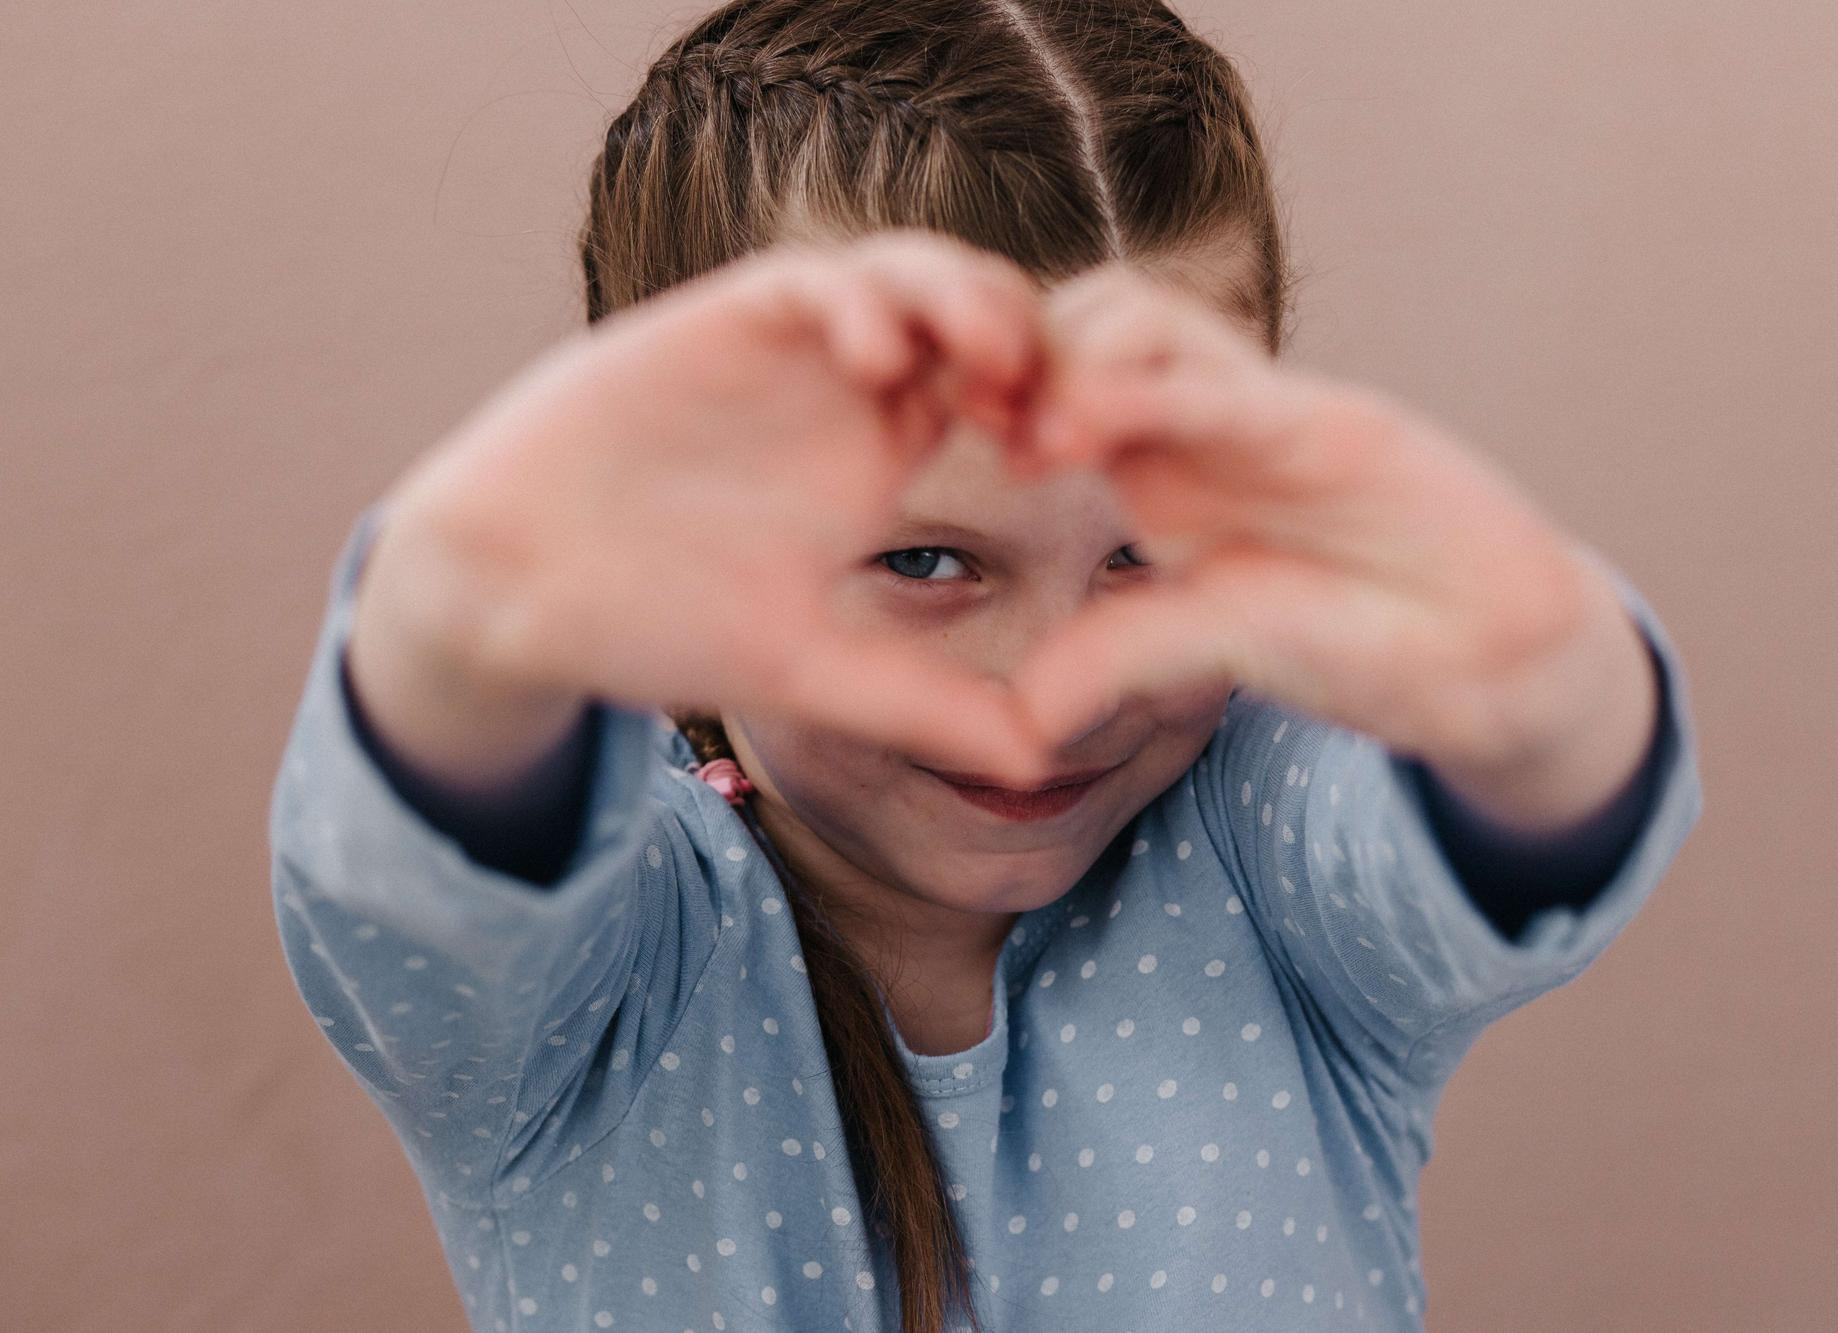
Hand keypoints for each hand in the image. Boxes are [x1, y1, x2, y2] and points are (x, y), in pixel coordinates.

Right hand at [384, 229, 1059, 787]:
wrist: (512, 585)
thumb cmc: (653, 619)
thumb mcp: (811, 670)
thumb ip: (922, 705)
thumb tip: (1041, 763)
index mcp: (880, 459)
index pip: (1007, 397)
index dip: (1064, 413)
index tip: (1092, 465)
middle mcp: (846, 392)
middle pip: (981, 319)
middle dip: (1036, 341)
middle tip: (1060, 401)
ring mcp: (788, 351)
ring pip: (911, 277)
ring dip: (962, 299)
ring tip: (989, 359)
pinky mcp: (719, 323)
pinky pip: (811, 280)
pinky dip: (856, 301)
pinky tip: (878, 357)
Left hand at [1006, 264, 1632, 785]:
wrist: (1492, 649)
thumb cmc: (1358, 649)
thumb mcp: (1220, 652)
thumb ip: (1126, 655)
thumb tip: (1026, 716)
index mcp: (1158, 478)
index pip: (1051, 392)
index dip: (987, 397)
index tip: (918, 431)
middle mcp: (1196, 430)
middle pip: (1076, 333)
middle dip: (1009, 352)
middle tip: (958, 403)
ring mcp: (1259, 415)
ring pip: (1140, 321)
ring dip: (1070, 353)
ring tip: (1028, 429)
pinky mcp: (1328, 418)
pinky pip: (1224, 379)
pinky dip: (1147, 383)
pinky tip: (1086, 422)